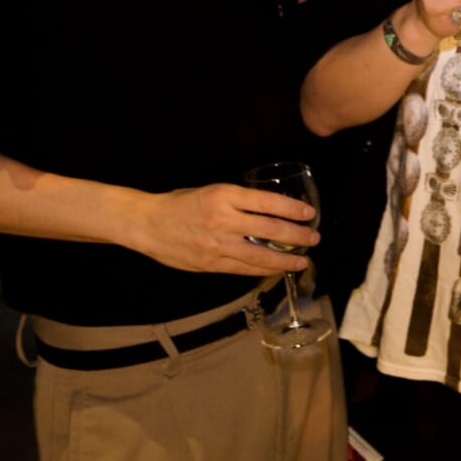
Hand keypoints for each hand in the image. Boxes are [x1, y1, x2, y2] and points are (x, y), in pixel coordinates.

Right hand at [127, 183, 318, 274]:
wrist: (147, 224)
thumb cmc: (180, 203)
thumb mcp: (211, 191)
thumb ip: (237, 201)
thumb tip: (268, 209)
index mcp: (224, 196)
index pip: (267, 202)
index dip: (292, 209)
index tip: (309, 213)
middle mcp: (223, 220)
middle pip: (269, 229)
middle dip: (296, 235)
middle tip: (313, 238)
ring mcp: (217, 245)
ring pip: (260, 255)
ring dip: (285, 259)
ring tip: (302, 260)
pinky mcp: (211, 264)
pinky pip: (243, 269)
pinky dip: (263, 269)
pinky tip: (276, 269)